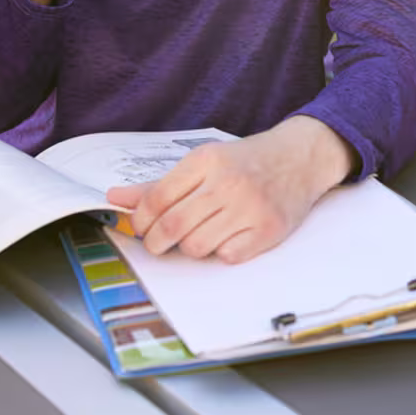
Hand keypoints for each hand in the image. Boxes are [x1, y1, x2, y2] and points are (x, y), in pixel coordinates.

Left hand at [105, 118, 350, 263]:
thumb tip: (115, 198)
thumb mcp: (204, 161)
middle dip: (157, 242)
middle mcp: (228, 182)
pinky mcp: (268, 230)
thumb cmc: (246, 161)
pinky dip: (222, 252)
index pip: (157, 199)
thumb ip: (159, 184)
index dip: (141, 221)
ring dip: (192, 246)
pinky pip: (227, 257)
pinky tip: (229, 236)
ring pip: (197, 246)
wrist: (300, 158)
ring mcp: (250, 207)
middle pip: (173, 226)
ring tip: (201, 233)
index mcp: (206, 160)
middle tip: (160, 242)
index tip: (143, 227)